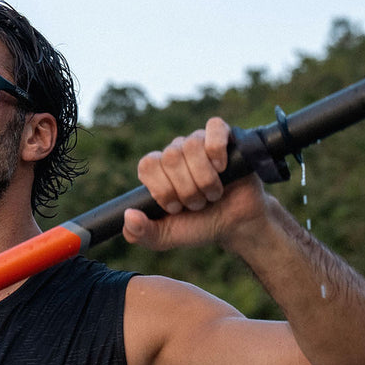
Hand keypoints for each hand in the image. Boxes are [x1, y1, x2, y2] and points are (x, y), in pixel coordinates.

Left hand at [123, 117, 267, 251]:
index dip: (162, 188)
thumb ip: (140, 234)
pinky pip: (215, 127)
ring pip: (191, 146)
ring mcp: (200, 142)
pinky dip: (217, 150)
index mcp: (158, 171)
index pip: (148, 164)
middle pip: (170, 156)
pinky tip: (222, 168)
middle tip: (198, 204)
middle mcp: (176, 152)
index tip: (176, 207)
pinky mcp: (226, 137)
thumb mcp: (165, 237)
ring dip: (204, 179)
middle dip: (186, 189)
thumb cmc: (199, 226)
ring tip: (213, 194)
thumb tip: (129, 216)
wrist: (235, 225)